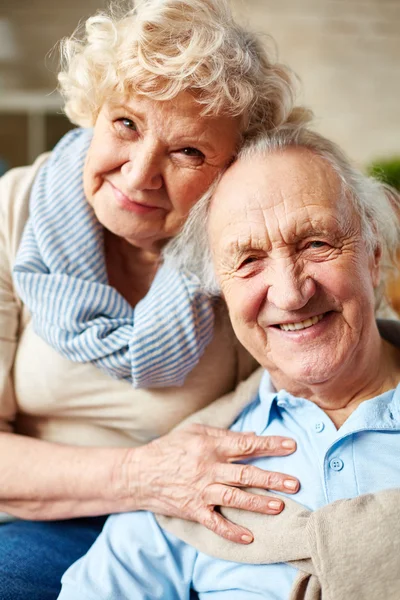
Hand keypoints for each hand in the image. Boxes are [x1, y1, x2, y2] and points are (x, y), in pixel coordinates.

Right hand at [126, 423, 297, 543]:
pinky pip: (215, 522)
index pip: (246, 445)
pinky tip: (249, 537)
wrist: (139, 473)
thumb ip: (223, 434)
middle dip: (271, 478)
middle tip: (294, 482)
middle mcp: (208, 468)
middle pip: (245, 474)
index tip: (291, 446)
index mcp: (210, 446)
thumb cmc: (169, 448)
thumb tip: (251, 437)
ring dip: (258, 503)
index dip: (270, 445)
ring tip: (279, 506)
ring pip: (234, 498)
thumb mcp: (195, 432)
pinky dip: (231, 531)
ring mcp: (201, 490)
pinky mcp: (193, 509)